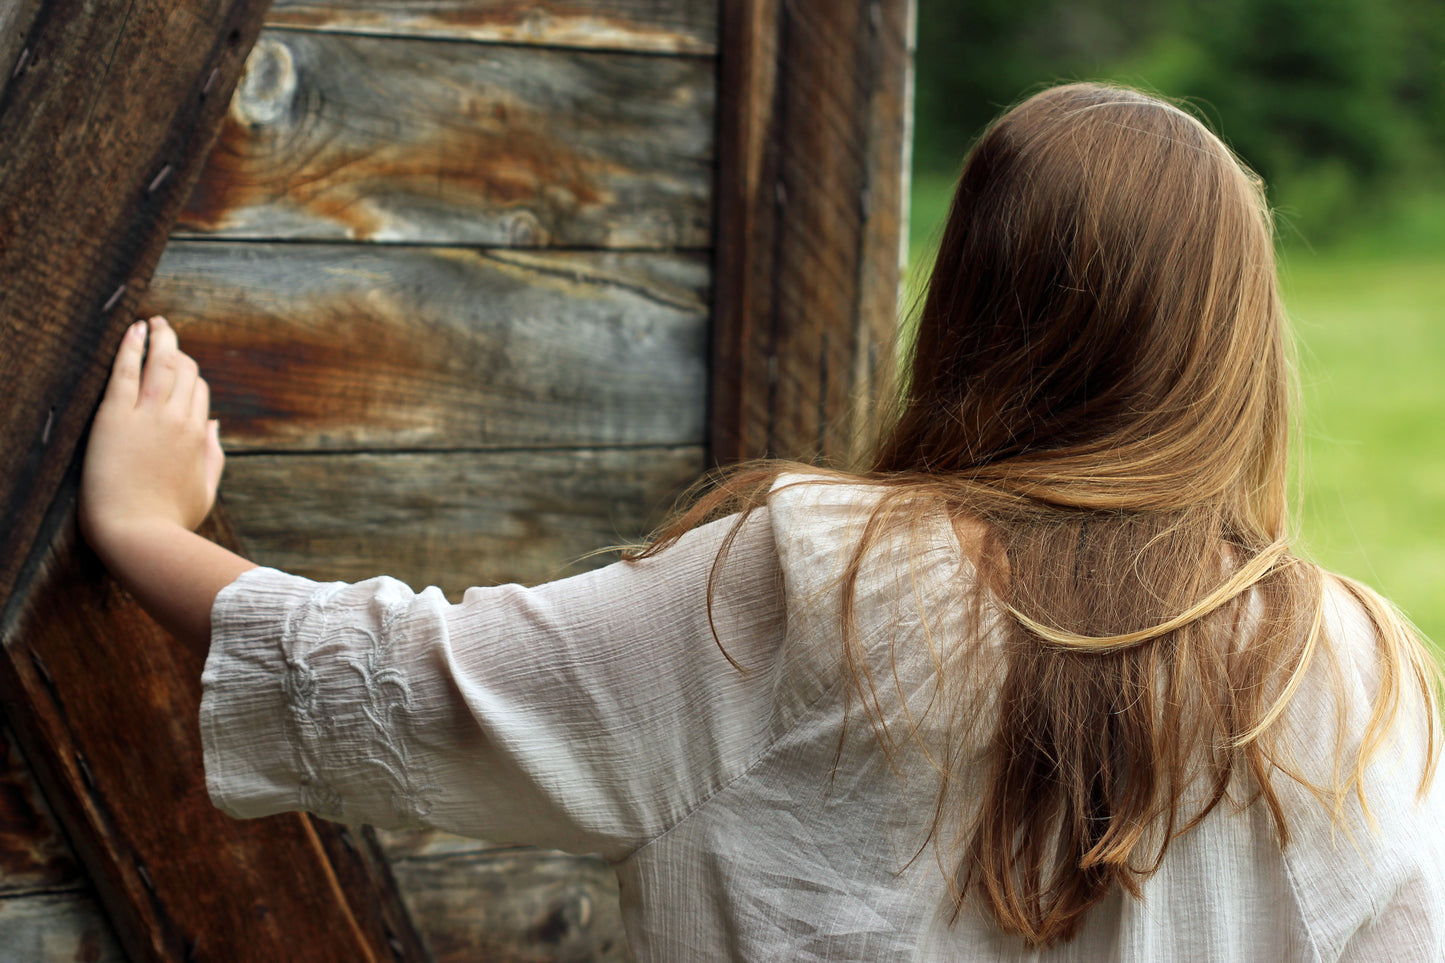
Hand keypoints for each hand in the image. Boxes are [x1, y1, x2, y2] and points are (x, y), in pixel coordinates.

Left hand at [79, 317, 224, 554]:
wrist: (137, 533)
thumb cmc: (169, 520)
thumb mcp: (204, 490)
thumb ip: (213, 456)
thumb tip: (215, 425)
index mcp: (199, 437)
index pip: (200, 392)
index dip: (190, 378)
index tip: (178, 369)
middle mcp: (179, 420)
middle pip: (185, 371)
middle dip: (178, 349)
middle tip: (166, 332)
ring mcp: (149, 416)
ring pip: (162, 362)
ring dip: (160, 336)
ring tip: (154, 320)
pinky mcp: (116, 416)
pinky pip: (127, 371)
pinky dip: (132, 346)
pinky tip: (134, 329)